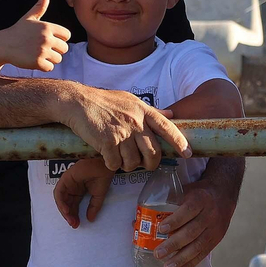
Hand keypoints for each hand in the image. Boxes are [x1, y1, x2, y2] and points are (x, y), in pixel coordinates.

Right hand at [0, 0, 71, 72]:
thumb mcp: (29, 17)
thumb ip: (40, 6)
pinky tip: (34, 60)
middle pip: (64, 48)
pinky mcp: (37, 62)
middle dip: (55, 50)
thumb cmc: (18, 31)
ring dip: (50, 59)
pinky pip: (50, 68)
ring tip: (37, 54)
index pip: (67, 35)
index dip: (60, 38)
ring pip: (58, 59)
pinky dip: (44, 67)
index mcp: (48, 27)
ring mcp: (42, 50)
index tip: (49, 39)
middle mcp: (46, 38)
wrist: (3, 45)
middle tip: (42, 48)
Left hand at [53, 157, 112, 227]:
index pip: (73, 206)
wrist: (105, 166)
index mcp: (78, 191)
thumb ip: (93, 207)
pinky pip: (59, 192)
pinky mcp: (65, 179)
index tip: (77, 225)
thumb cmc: (102, 177)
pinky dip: (61, 201)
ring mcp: (67, 183)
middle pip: (66, 204)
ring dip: (64, 210)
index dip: (74, 216)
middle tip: (74, 224)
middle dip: (69, 215)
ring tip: (70, 219)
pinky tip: (66, 210)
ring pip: (61, 199)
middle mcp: (71, 188)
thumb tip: (90, 219)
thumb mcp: (98, 197)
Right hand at [59, 88, 189, 171]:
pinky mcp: (107, 142)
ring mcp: (122, 132)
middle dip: (150, 164)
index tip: (188, 154)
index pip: (167, 128)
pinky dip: (111, 165)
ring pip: (133, 162)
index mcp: (143, 111)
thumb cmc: (104, 101)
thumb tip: (171, 115)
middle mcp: (136, 121)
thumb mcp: (130, 100)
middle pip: (153, 152)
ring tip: (120, 158)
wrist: (78, 102)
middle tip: (144, 166)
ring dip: (127, 166)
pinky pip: (115, 164)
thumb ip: (151, 111)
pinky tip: (107, 157)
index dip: (179, 142)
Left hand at [154, 179, 236, 266]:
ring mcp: (214, 229)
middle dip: (174, 244)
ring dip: (181, 259)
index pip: (189, 210)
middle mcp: (209, 214)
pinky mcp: (216, 240)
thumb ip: (165, 204)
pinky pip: (203, 254)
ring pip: (198, 246)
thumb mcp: (184, 191)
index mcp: (200, 199)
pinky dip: (190, 265)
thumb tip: (136, 221)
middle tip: (158, 253)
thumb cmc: (197, 194)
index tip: (161, 229)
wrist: (223, 195)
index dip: (175, 220)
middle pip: (192, 231)